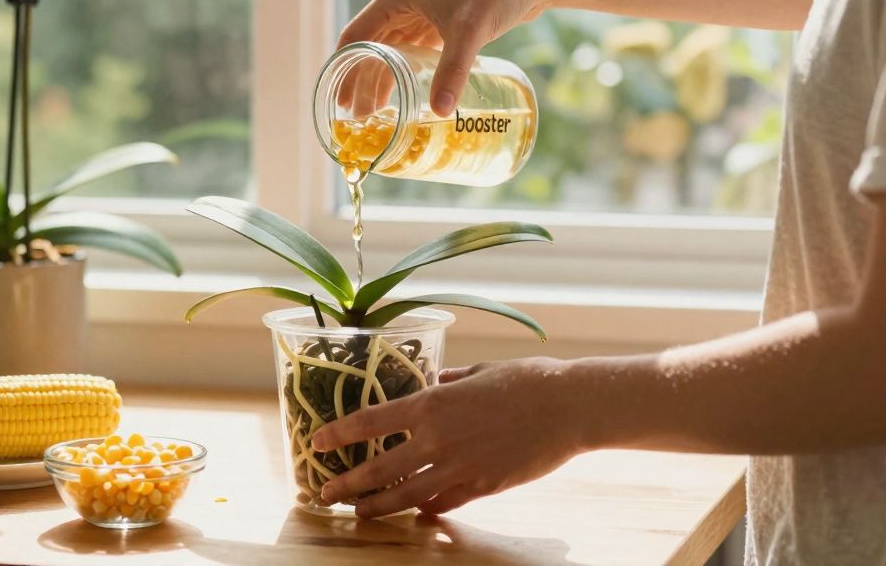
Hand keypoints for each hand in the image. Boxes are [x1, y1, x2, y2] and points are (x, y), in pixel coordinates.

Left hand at [310, 357, 585, 518]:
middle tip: (326, 493)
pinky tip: (415, 513)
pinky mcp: (482, 488)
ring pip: (407, 496)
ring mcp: (459, 468)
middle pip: (380, 469)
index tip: (317, 442)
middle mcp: (437, 439)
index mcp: (431, 404)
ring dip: (379, 505)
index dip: (340, 434)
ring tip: (360, 511)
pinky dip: (426, 509)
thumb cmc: (525, 379)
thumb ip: (448, 381)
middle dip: (348, 484)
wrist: (568, 407)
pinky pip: (444, 504)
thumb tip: (433, 381)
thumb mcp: (477, 372)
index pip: (371, 422)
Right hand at [337, 0, 555, 115]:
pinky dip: (401, 71)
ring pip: (389, 50)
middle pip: (370, 46)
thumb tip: (440, 112)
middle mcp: (403, 2)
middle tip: (356, 115)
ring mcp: (420, 12)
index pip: (357, 34)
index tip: (338, 97)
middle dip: (361, 79)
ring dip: (380, 78)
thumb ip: (452, 72)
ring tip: (374, 111)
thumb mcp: (469, 33)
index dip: (345, 66)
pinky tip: (401, 93)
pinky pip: (410, 50)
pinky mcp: (438, 22)